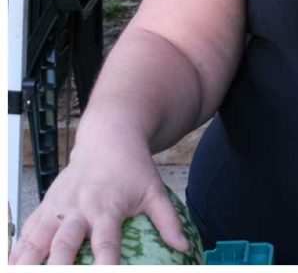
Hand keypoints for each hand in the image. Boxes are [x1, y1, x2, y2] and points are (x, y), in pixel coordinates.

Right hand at [7, 117, 189, 263]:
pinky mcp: (43, 208)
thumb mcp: (154, 190)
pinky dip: (16, 253)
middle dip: (57, 269)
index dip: (106, 264)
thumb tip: (183, 248)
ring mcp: (57, 209)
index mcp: (108, 207)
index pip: (106, 242)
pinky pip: (25, 234)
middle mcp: (79, 209)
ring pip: (36, 240)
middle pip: (63, 244)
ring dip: (28, 263)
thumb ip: (168, 220)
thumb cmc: (132, 169)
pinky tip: (13, 267)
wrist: (108, 137)